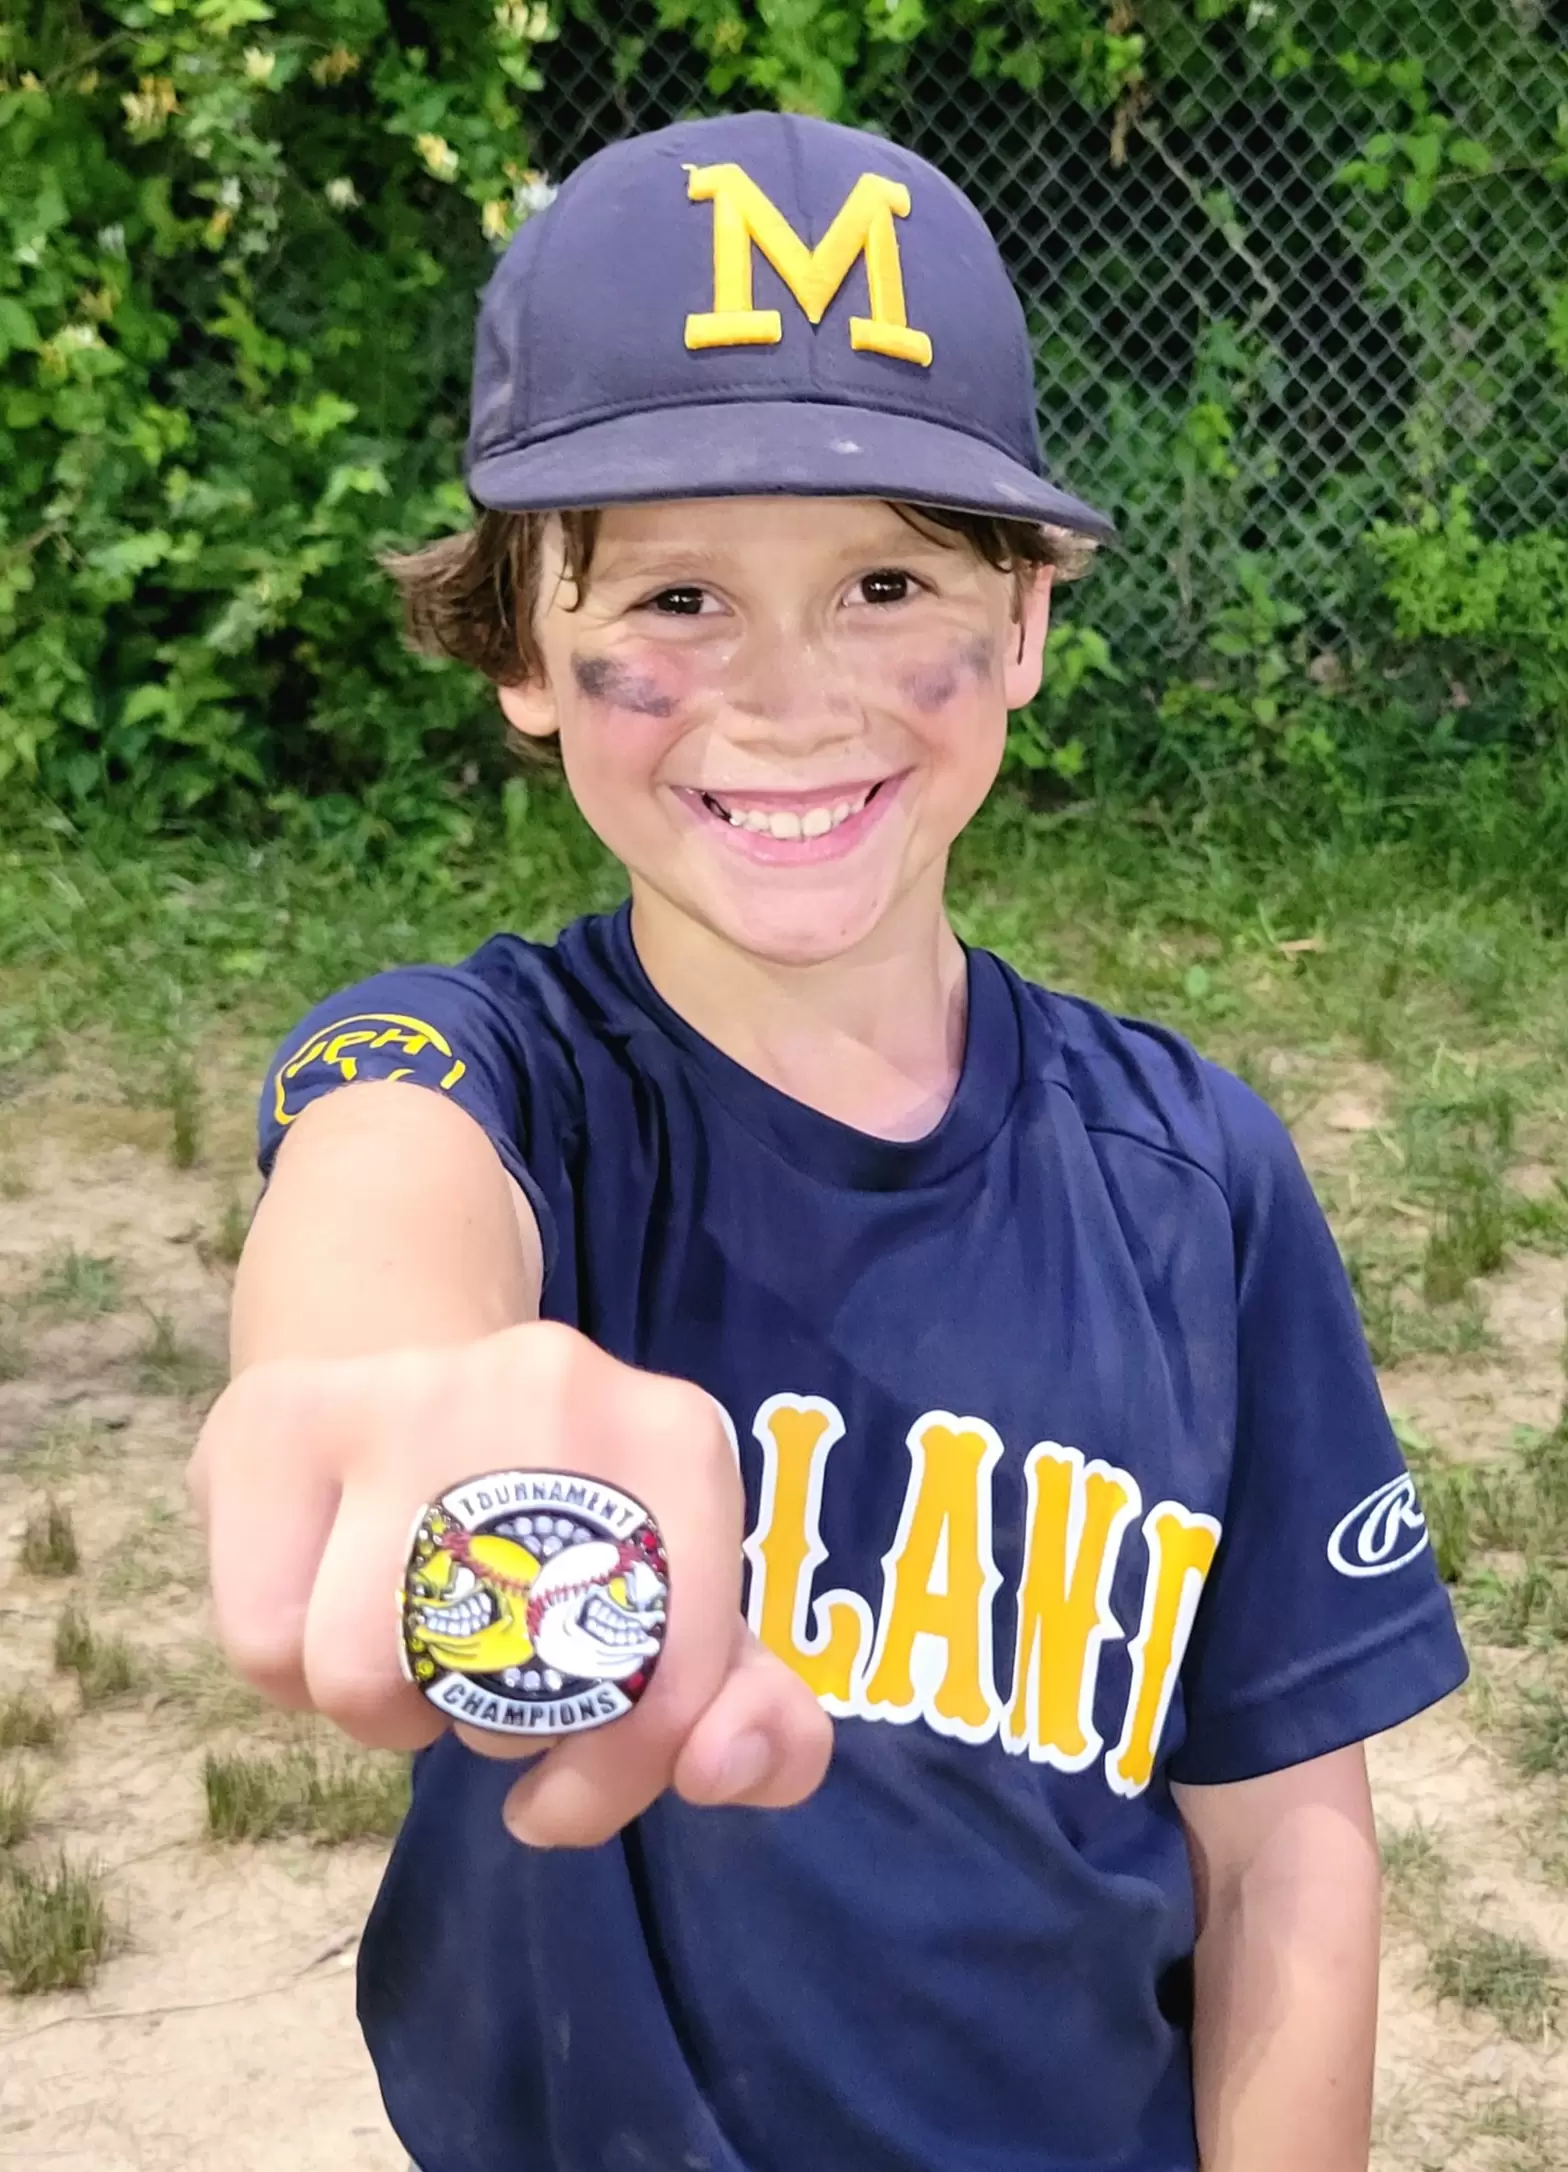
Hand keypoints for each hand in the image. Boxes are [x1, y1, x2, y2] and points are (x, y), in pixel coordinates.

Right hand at [188, 1320, 833, 1844]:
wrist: (416, 1370)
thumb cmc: (562, 1524)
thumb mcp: (680, 1609)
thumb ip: (754, 1716)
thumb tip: (727, 1765)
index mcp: (674, 1437)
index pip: (667, 1680)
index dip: (618, 1775)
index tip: (569, 1792)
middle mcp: (548, 1387)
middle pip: (508, 1695)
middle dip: (495, 1733)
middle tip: (490, 1679)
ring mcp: (402, 1391)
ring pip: (362, 1677)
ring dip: (388, 1709)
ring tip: (415, 1640)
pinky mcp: (274, 1418)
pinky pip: (265, 1644)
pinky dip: (293, 1674)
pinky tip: (330, 1599)